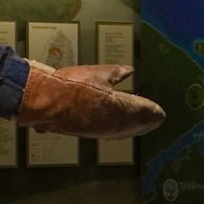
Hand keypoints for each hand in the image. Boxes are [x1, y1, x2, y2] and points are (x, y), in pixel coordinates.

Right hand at [16, 60, 163, 139]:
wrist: (42, 100)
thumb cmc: (69, 85)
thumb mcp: (97, 73)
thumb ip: (116, 73)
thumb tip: (130, 70)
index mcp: (118, 109)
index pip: (141, 111)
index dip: (151, 111)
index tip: (161, 114)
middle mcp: (112, 124)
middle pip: (135, 125)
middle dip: (146, 122)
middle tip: (156, 121)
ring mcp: (100, 130)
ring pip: (123, 131)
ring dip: (134, 128)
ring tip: (143, 127)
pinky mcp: (88, 132)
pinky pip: (110, 132)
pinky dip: (119, 130)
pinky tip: (119, 129)